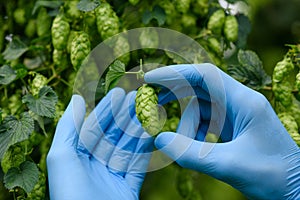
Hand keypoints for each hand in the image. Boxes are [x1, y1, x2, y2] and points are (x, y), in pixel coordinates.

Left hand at [47, 88, 152, 199]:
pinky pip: (138, 164)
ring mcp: (112, 177)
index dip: (106, 110)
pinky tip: (152, 132)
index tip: (119, 93)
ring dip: (137, 129)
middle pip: (112, 136)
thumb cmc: (71, 195)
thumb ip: (68, 127)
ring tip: (148, 110)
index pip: (92, 129)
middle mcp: (93, 167)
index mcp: (76, 159)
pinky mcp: (128, 189)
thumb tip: (76, 98)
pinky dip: (145, 148)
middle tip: (138, 97)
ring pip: (127, 148)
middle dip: (124, 116)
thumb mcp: (61, 157)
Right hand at [145, 63, 299, 199]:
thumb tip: (159, 140)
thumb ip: (191, 154)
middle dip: (174, 93)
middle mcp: (239, 102)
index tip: (151, 79)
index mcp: (244, 102)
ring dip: (185, 123)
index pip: (205, 75)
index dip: (176, 73)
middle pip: (199, 87)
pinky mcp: (233, 127)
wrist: (296, 190)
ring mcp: (236, 115)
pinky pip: (207, 122)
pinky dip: (194, 133)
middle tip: (151, 101)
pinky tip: (193, 148)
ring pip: (201, 108)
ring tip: (178, 143)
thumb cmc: (273, 176)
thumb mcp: (230, 165)